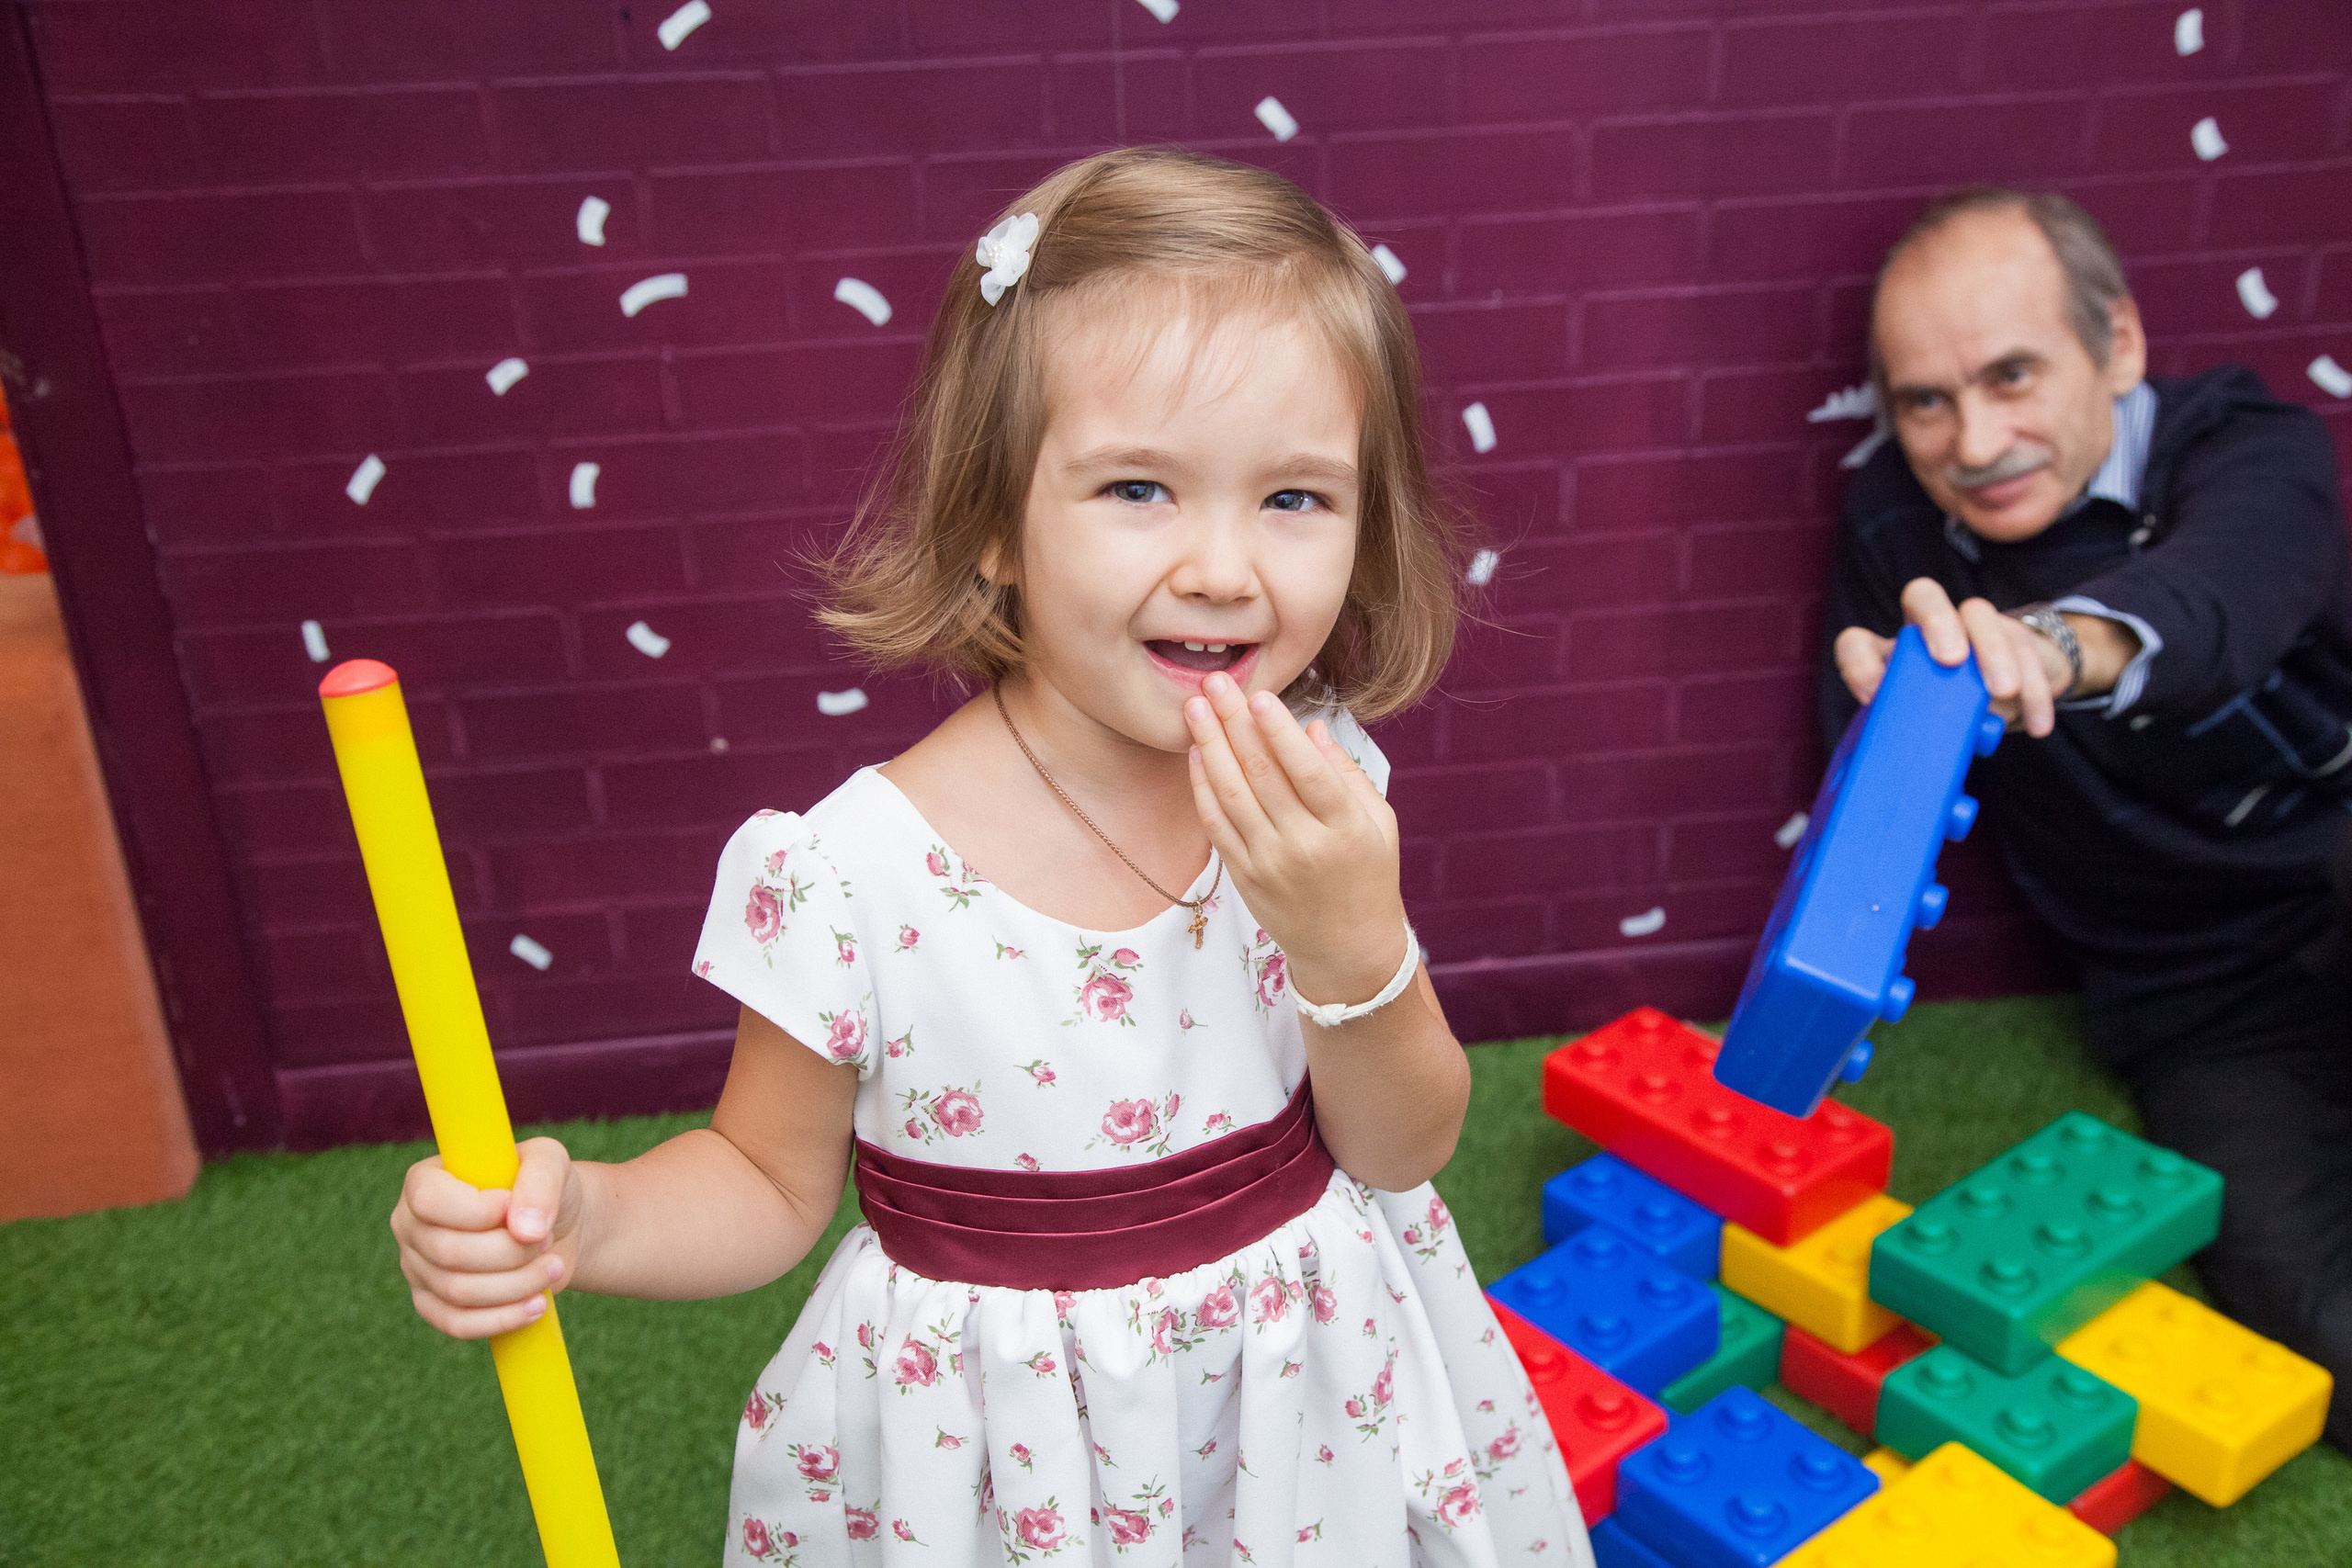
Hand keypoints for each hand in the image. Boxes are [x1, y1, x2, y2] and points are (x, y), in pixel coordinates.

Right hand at [389, 1135, 581, 1339]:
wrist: (552, 1227)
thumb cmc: (541, 1187)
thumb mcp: (550, 1161)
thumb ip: (539, 1181)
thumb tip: (526, 1230)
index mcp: (423, 1181)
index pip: (430, 1200)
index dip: (478, 1211)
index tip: (515, 1207)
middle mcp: (410, 1225)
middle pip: (449, 1252)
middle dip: (511, 1251)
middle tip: (546, 1240)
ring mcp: (416, 1269)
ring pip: (458, 1292)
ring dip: (518, 1283)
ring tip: (553, 1267)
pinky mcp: (433, 1305)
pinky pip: (458, 1324)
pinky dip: (503, 1318)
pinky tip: (538, 1304)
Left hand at [1183, 672, 1407, 1006]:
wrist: (1346, 948)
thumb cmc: (1369, 875)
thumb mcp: (1379, 824)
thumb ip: (1346, 775)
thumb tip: (1312, 728)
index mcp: (1345, 830)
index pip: (1308, 772)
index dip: (1280, 732)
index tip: (1260, 694)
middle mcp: (1304, 848)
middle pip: (1262, 777)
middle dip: (1235, 723)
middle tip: (1215, 682)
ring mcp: (1269, 865)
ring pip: (1232, 797)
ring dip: (1211, 747)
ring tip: (1196, 707)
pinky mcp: (1244, 877)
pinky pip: (1217, 825)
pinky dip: (1204, 788)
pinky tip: (1197, 754)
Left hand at [1834, 577, 2071, 737]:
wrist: (2007, 699)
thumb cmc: (1952, 720)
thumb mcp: (1929, 731)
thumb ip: (1917, 741)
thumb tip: (1908, 777)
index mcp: (1892, 656)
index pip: (1859, 642)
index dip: (1859, 663)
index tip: (1873, 696)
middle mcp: (1928, 629)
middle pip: (1922, 595)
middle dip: (1936, 623)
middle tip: (1951, 661)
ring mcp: (1973, 627)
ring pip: (1978, 614)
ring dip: (1993, 652)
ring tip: (2002, 692)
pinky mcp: (2015, 637)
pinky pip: (2026, 650)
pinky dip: (2035, 689)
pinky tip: (2038, 724)